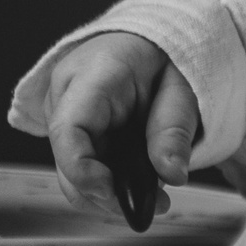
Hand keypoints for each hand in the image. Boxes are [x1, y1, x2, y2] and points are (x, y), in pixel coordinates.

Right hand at [43, 32, 200, 220]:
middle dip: (106, 194)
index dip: (82, 170)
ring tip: (156, 196)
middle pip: (66, 161)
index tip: (113, 192)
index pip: (68, 130)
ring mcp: (62, 115)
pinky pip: (81, 167)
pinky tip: (139, 185)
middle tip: (156, 204)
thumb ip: (175, 129)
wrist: (146, 42)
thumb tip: (170, 174)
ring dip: (110, 193)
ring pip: (71, 172)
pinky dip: (109, 183)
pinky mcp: (69, 133)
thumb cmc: (163, 58)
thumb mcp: (183, 87)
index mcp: (94, 75)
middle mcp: (65, 95)